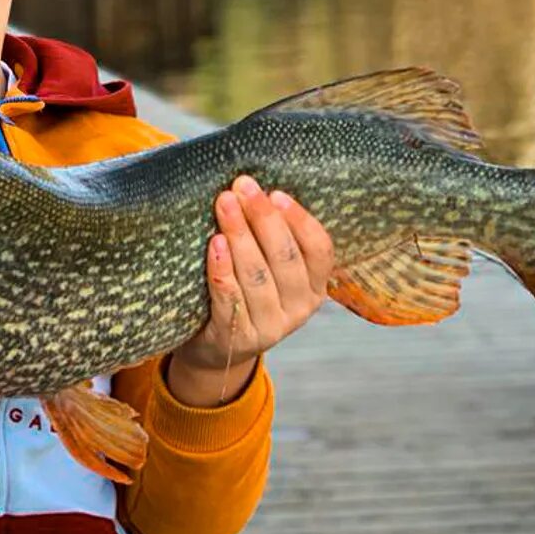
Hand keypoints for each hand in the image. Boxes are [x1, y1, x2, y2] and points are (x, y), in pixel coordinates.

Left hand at [168, 175, 333, 406]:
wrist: (216, 348)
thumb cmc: (244, 292)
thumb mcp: (270, 269)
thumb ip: (272, 237)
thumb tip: (255, 185)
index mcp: (315, 287)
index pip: (320, 250)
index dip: (300, 220)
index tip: (277, 193)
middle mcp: (299, 308)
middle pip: (285, 258)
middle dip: (263, 218)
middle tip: (241, 186)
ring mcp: (270, 327)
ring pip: (258, 276)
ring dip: (240, 236)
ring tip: (225, 205)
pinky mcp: (237, 338)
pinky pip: (230, 298)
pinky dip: (223, 269)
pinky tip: (215, 244)